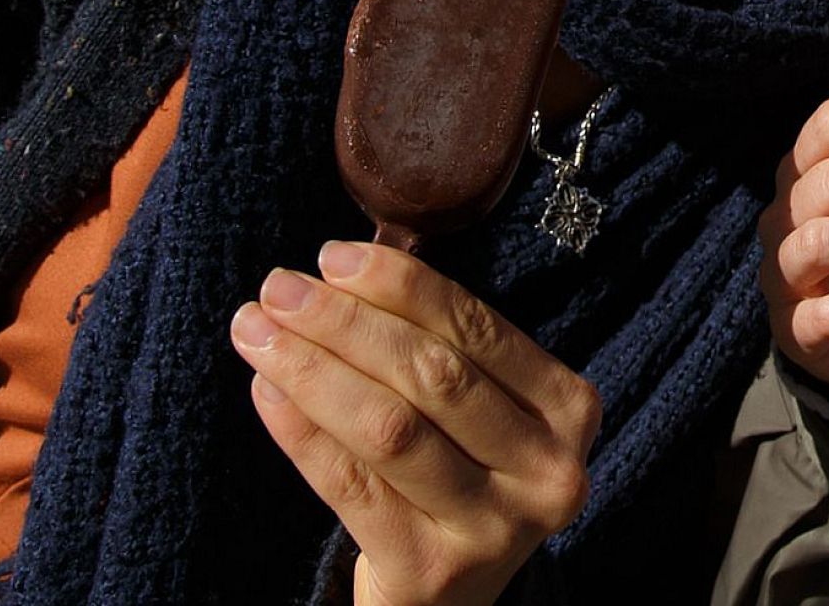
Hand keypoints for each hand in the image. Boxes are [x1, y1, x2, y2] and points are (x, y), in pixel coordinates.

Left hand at [230, 241, 600, 605]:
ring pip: (390, 429)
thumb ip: (441, 347)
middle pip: (433, 376)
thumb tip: (342, 271)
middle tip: (279, 287)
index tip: (333, 257)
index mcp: (571, 409)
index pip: (478, 330)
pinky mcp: (433, 571)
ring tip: (257, 331)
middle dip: (347, 322)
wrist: (454, 598)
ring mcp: (496, 527)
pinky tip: (266, 392)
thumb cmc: (460, 473)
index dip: (402, 288)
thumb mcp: (481, 411)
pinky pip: (352, 487)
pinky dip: (302, 432)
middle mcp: (548, 469)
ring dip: (313, 370)